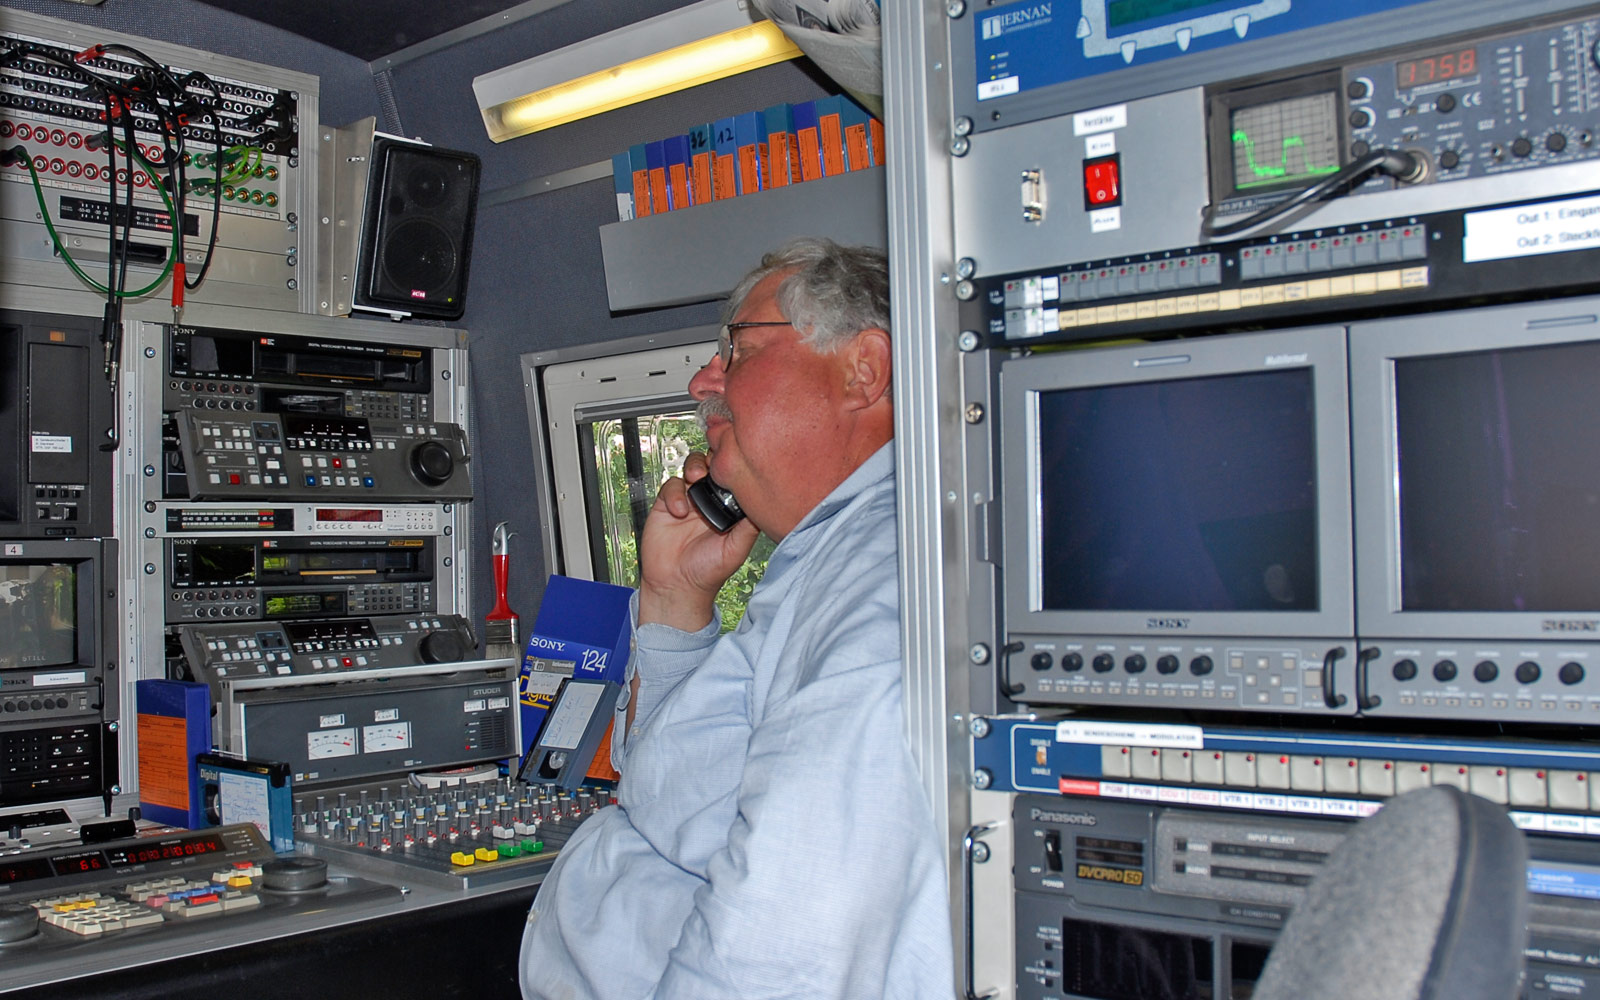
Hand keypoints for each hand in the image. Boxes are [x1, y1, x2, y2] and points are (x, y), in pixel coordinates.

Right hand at [637, 452, 760, 631]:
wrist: (677, 585)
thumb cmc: (708, 571)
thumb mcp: (737, 548)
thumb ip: (749, 526)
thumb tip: (764, 504)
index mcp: (728, 508)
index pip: (733, 476)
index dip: (733, 466)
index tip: (735, 463)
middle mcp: (709, 501)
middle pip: (712, 464)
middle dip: (713, 459)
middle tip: (712, 469)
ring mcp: (688, 500)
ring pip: (691, 468)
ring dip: (694, 467)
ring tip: (695, 479)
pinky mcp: (666, 505)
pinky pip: (670, 486)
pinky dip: (674, 493)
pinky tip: (679, 511)